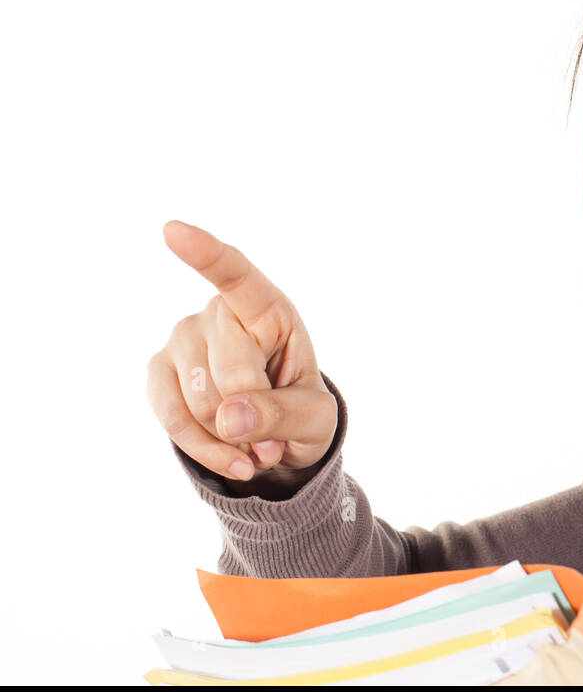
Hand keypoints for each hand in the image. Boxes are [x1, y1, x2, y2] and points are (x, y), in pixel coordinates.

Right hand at [147, 221, 337, 483]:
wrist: (274, 437)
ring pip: (201, 402)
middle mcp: (219, 314)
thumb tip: (230, 418)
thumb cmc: (301, 410)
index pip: (236, 274)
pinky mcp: (158, 372)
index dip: (206, 254)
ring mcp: (183, 339)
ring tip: (258, 445)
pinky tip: (234, 461)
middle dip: (257, 417)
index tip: (172, 231)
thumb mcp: (315, 417)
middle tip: (277, 439)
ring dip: (233, 439)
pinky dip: (206, 450)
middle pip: (232, 372)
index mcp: (268, 309)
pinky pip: (173, 420)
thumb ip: (283, 414)